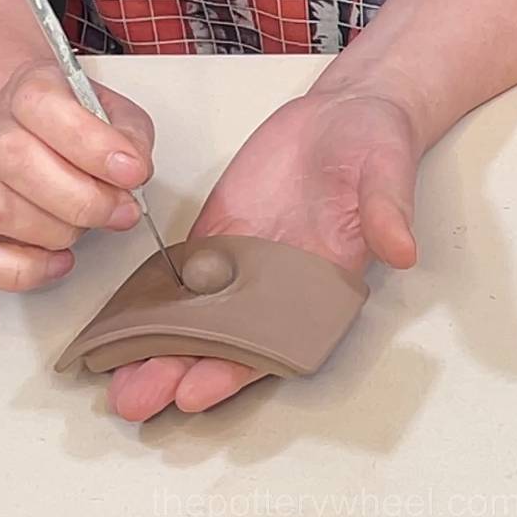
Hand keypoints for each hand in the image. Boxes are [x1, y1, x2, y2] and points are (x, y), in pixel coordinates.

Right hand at [0, 61, 153, 290]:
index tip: (132, 172)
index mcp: (29, 91)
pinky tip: (57, 261)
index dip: (94, 146)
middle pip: (14, 159)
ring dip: (55, 231)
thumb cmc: (73, 126)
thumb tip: (132, 172)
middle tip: (120, 211)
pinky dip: (16, 270)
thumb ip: (129, 136)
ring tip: (85, 228)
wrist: (24, 128)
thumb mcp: (114, 113)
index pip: (43, 107)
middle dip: (82, 199)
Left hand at [108, 91, 420, 420]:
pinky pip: (180, 274)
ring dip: (155, 346)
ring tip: (115, 376)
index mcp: (320, 283)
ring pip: (194, 316)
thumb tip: (401, 246)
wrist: (339, 117)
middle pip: (223, 340)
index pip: (275, 342)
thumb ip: (386, 210)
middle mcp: (275, 284)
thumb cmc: (369, 146)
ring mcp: (240, 262)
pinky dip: (151, 299)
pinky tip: (121, 319)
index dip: (236, 369)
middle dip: (177, 370)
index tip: (196, 391)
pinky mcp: (216, 234)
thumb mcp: (386, 170)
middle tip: (134, 399)